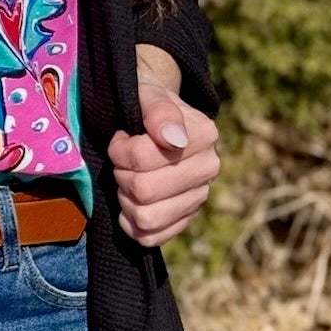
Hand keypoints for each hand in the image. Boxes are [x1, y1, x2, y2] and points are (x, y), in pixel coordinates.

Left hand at [107, 47, 220, 248]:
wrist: (153, 118)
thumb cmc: (147, 103)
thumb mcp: (148, 93)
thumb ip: (158, 110)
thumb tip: (173, 139)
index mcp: (204, 135)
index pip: (143, 158)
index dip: (120, 151)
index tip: (121, 139)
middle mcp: (209, 167)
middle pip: (144, 191)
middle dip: (121, 175)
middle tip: (122, 162)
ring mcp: (199, 196)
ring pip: (146, 218)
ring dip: (125, 200)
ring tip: (127, 180)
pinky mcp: (186, 218)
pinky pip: (151, 237)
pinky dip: (132, 225)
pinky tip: (130, 204)